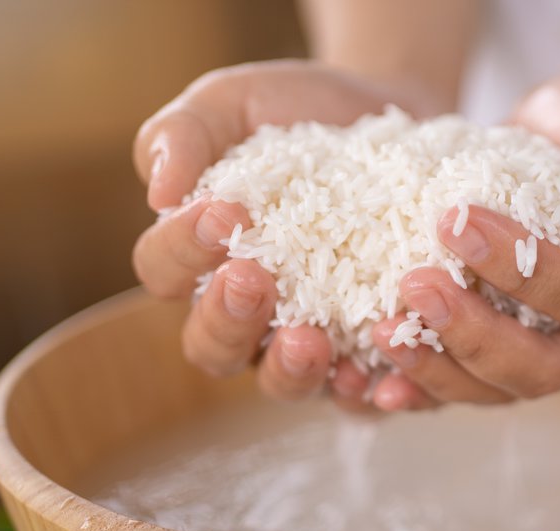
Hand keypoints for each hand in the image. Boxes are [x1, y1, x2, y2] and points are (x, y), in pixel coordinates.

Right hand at [132, 60, 437, 401]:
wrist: (398, 121)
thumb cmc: (301, 116)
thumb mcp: (235, 104)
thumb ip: (183, 134)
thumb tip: (161, 190)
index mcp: (202, 261)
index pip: (166, 273)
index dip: (182, 250)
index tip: (221, 212)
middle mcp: (252, 315)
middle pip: (214, 348)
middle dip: (228, 320)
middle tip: (253, 279)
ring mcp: (313, 343)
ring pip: (285, 384)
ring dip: (292, 370)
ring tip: (310, 340)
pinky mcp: (376, 356)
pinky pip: (363, 397)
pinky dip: (367, 395)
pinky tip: (377, 378)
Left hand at [342, 70, 559, 411]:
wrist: (554, 133)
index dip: (524, 271)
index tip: (457, 222)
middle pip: (542, 366)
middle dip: (474, 334)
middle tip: (414, 285)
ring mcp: (551, 353)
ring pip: (499, 390)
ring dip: (438, 369)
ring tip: (383, 332)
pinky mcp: (502, 355)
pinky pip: (465, 389)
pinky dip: (421, 390)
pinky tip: (376, 386)